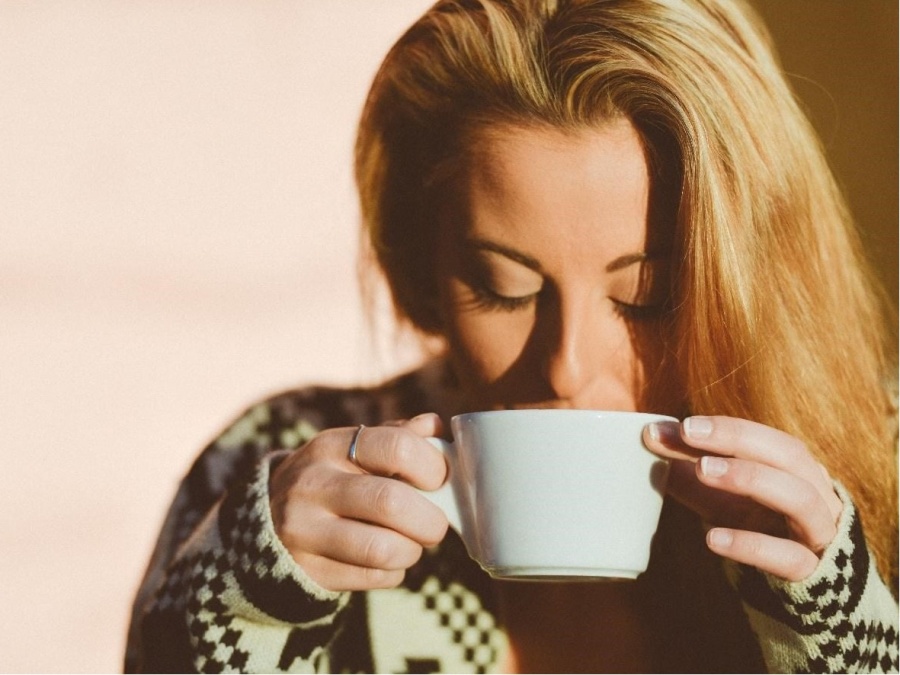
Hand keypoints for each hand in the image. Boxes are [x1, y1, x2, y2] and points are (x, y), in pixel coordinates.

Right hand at [269, 413, 449, 590]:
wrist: (267, 520)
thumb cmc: (332, 478)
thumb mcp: (354, 449)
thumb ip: (397, 436)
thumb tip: (436, 428)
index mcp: (332, 446)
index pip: (398, 447)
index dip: (433, 467)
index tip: (439, 480)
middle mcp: (313, 484)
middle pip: (391, 502)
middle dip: (430, 520)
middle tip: (435, 524)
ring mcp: (304, 530)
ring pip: (382, 549)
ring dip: (411, 551)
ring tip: (410, 544)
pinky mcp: (307, 570)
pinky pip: (371, 577)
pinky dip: (392, 572)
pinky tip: (386, 560)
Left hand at [642, 416, 842, 580]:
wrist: (801, 594)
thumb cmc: (757, 529)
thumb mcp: (721, 497)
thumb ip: (689, 469)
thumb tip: (650, 435)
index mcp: (797, 471)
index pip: (766, 438)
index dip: (727, 428)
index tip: (682, 425)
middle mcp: (817, 494)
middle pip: (790, 455)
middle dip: (738, 439)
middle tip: (688, 433)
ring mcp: (819, 534)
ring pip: (800, 498)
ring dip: (750, 477)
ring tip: (702, 470)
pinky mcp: (813, 574)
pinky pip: (789, 557)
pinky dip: (751, 544)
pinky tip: (712, 538)